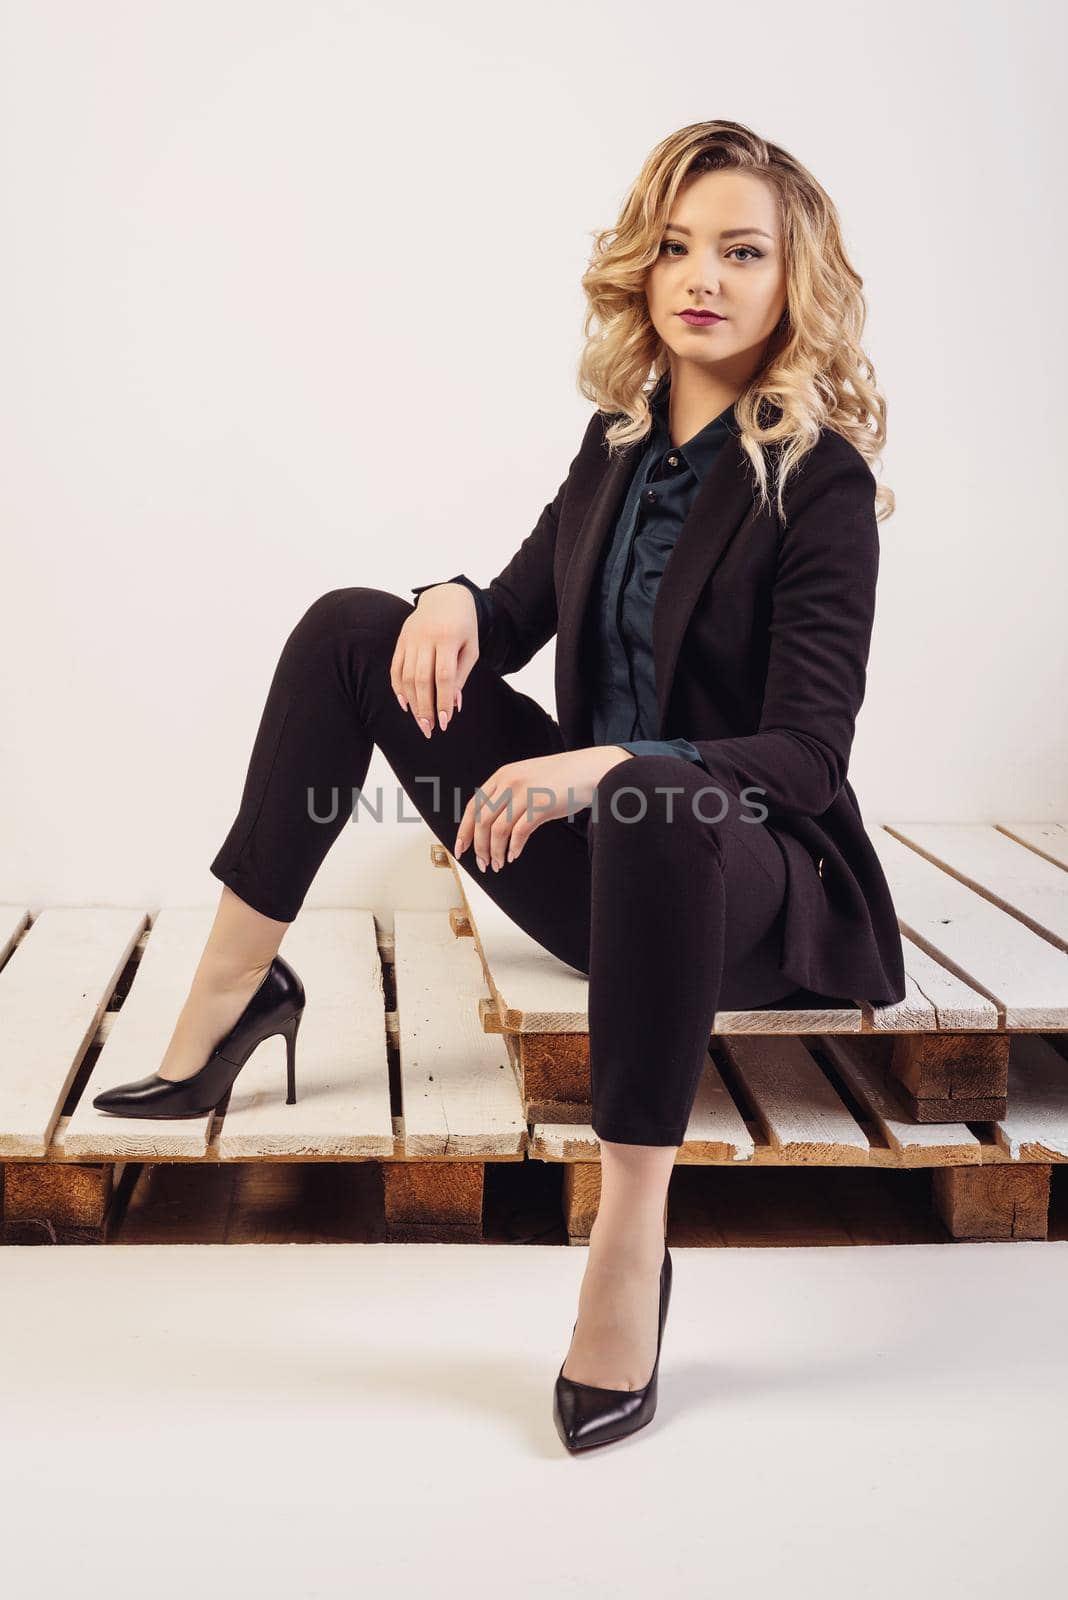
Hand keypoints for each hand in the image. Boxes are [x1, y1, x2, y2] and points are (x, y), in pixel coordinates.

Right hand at [390, 584, 478, 738]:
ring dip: (412, 702)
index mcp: (448, 638)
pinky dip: (398, 688)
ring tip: (420, 721)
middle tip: (429, 729)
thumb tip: (453, 705)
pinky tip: (405, 704)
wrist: (446, 597)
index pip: (444, 676)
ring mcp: (410, 638)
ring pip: (407, 676)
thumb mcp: (470, 648)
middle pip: (422, 679)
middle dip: (425, 707)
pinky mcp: (401, 640)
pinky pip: (395, 668)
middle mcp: (426, 638)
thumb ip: (461, 676)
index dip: (443, 701)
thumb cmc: (463, 627)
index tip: (445, 722)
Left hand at [453, 746, 633, 870]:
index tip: (460, 850)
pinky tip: (513, 856)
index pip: (474, 806)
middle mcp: (509, 782)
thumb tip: (490, 828)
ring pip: (497, 829)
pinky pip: (519, 832)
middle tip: (482, 865)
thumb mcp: (527, 780)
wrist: (590, 770)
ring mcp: (525, 792)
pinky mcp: (540, 805)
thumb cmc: (560, 779)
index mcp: (502, 776)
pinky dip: (513, 848)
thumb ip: (507, 797)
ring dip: (494, 852)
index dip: (464, 831)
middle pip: (482, 821)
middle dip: (478, 847)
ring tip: (498, 865)